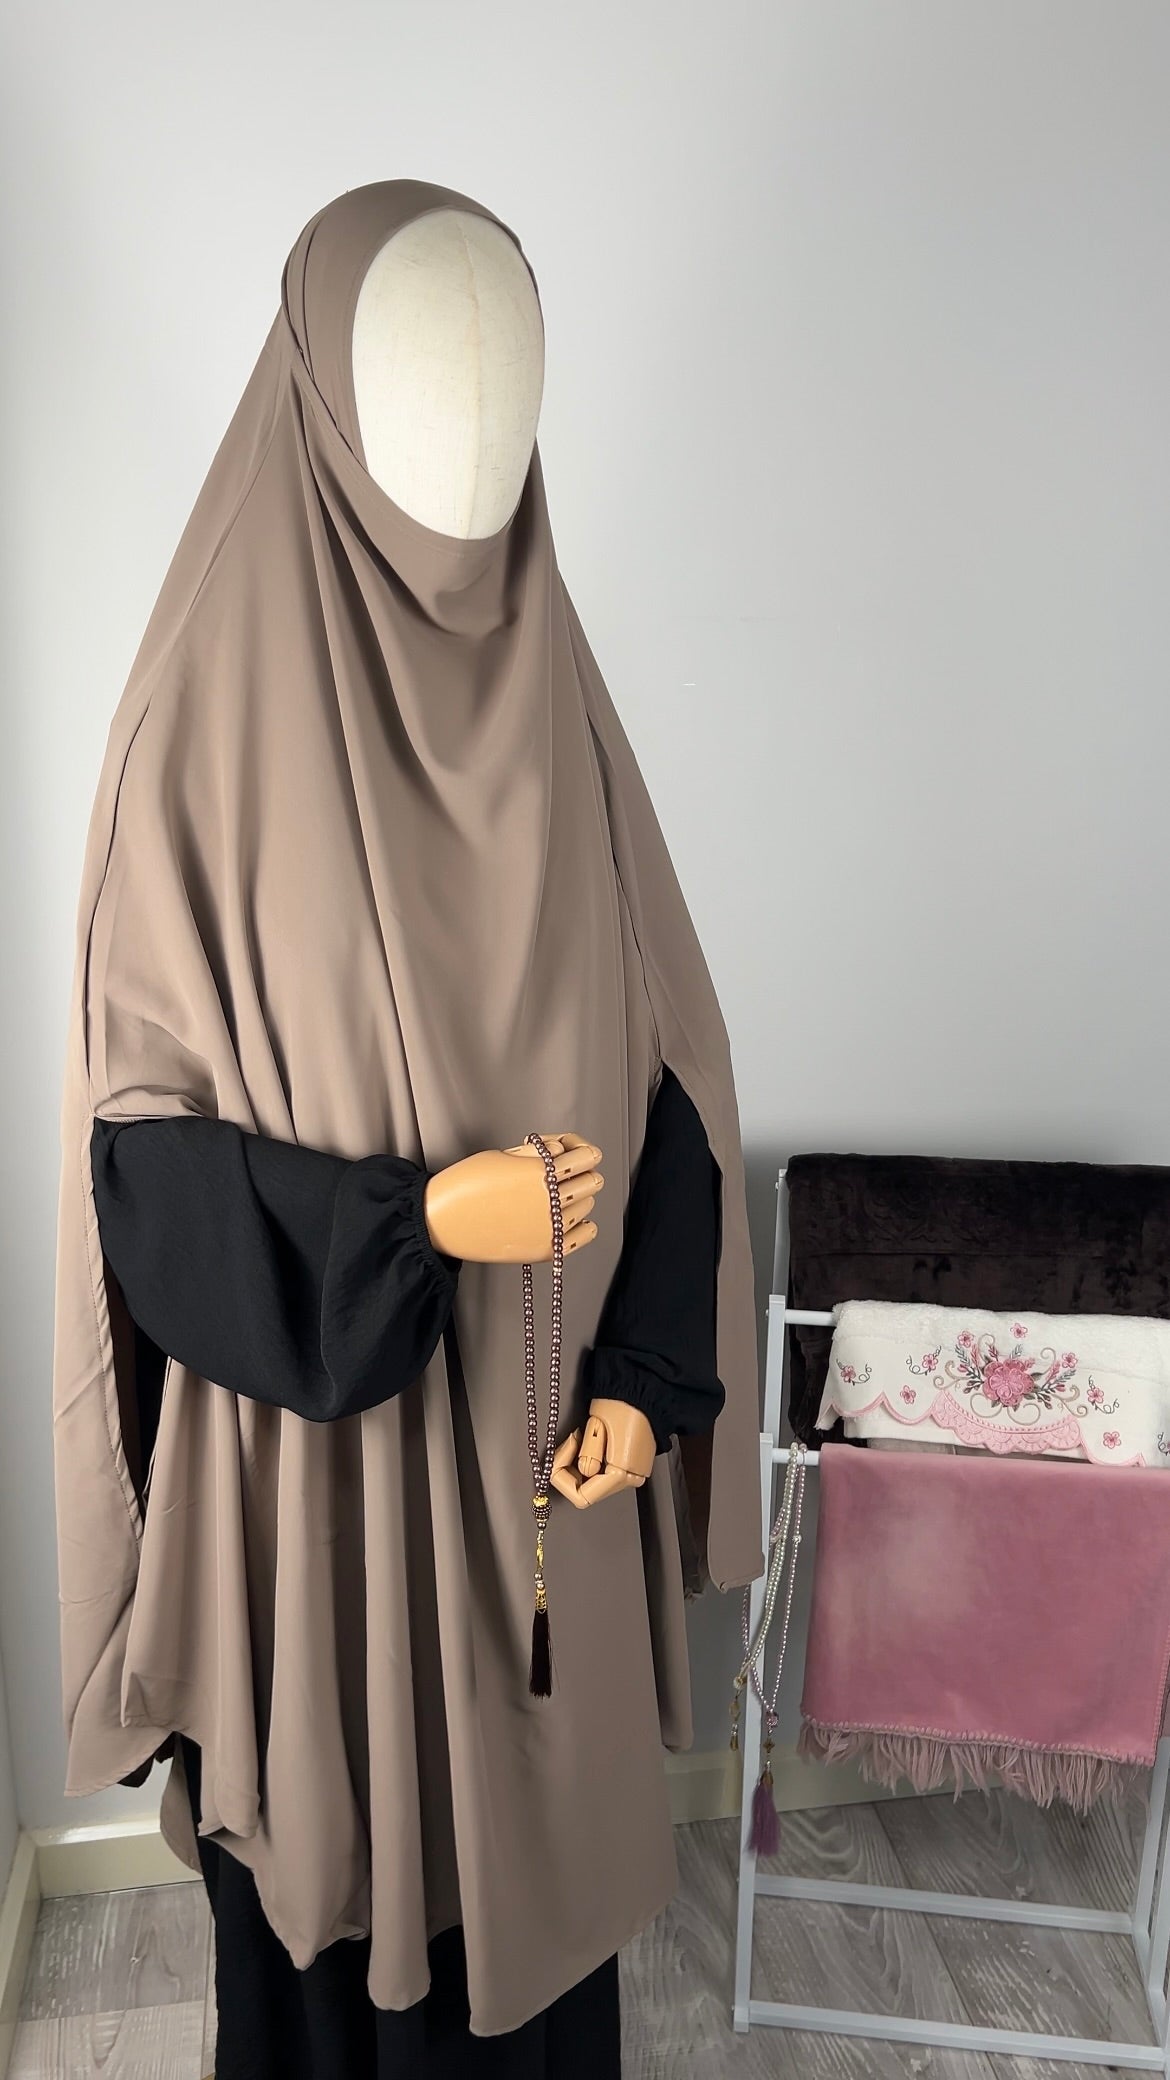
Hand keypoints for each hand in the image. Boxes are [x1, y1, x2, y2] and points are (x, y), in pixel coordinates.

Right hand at [423, 1133, 602, 1263]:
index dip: (584, 1151)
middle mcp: (550, 1200)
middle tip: (566, 1173)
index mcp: (540, 1171)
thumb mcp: (502, 1154)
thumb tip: (562, 1150)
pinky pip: (582, 1236)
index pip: (586, 1157)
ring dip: (578, 1198)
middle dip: (582, 1174)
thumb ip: (538, 1152)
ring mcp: (548, 1228)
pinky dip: (582, 1226)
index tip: (578, 1152)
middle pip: (592, 1182)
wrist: (441, 1221)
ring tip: (555, 1195)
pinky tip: (570, 1219)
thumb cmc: (466, 1183)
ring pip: (587, 1207)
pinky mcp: (543, 1250)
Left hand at [551, 1399, 656, 1507]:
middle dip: (571, 1468)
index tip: (561, 1455)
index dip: (564, 1478)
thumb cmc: (624, 1402)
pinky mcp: (631, 1463)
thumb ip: (587, 1454)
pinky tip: (593, 1440)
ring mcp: (632, 1472)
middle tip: (571, 1441)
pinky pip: (604, 1471)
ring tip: (583, 1436)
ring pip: (594, 1480)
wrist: (644, 1389)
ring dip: (580, 1462)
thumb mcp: (597, 1425)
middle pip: (587, 1489)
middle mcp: (630, 1479)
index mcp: (623, 1474)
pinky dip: (592, 1458)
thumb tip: (581, 1470)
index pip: (582, 1497)